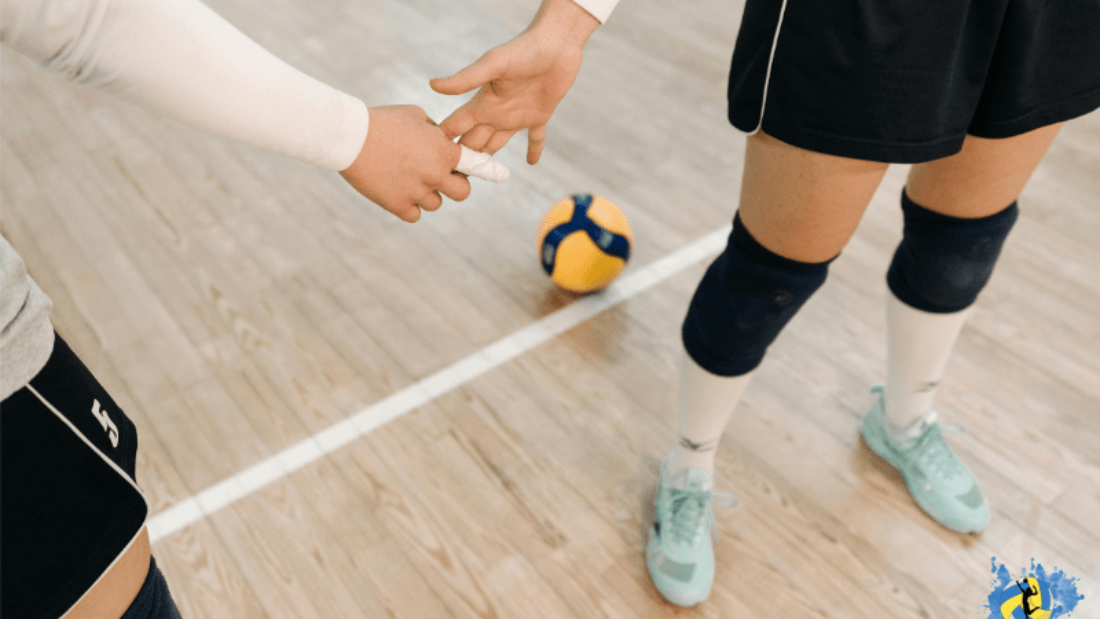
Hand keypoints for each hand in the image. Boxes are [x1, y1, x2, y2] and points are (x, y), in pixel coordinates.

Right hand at [340, 105, 470, 222]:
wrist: (350, 136)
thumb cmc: (382, 120)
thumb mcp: (416, 115)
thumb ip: (435, 130)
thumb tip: (443, 141)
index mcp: (443, 151)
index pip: (473, 165)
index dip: (468, 166)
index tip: (462, 167)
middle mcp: (435, 174)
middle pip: (462, 193)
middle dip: (454, 185)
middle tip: (440, 177)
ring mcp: (416, 192)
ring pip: (435, 204)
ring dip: (426, 194)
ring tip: (408, 178)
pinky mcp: (396, 205)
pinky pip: (414, 215)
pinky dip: (409, 206)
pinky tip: (399, 191)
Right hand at [430, 0, 598, 164]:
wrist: (557, 43)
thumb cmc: (524, 49)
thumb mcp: (493, 64)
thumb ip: (466, 79)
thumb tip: (433, 85)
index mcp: (483, 103)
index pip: (456, 126)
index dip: (444, 142)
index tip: (429, 161)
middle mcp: (496, 112)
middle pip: (474, 141)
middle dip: (465, 160)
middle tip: (453, 181)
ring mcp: (517, 114)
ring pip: (498, 143)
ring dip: (490, 159)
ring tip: (481, 176)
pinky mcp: (540, 114)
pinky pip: (536, 137)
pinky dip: (534, 150)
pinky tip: (532, 163)